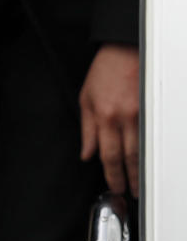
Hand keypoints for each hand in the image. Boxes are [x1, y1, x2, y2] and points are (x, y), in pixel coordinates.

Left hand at [79, 43, 139, 196]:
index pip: (107, 154)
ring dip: (142, 169)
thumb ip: (87, 129)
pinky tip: (153, 160)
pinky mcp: (154, 107)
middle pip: (127, 157)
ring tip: (142, 183)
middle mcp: (123, 117)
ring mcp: (141, 112)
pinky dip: (153, 150)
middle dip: (129, 178)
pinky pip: (153, 134)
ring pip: (143, 149)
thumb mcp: (86, 98)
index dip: (112, 175)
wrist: (125, 48)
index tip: (115, 187)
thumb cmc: (106, 70)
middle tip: (131, 193)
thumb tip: (87, 154)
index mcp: (104, 115)